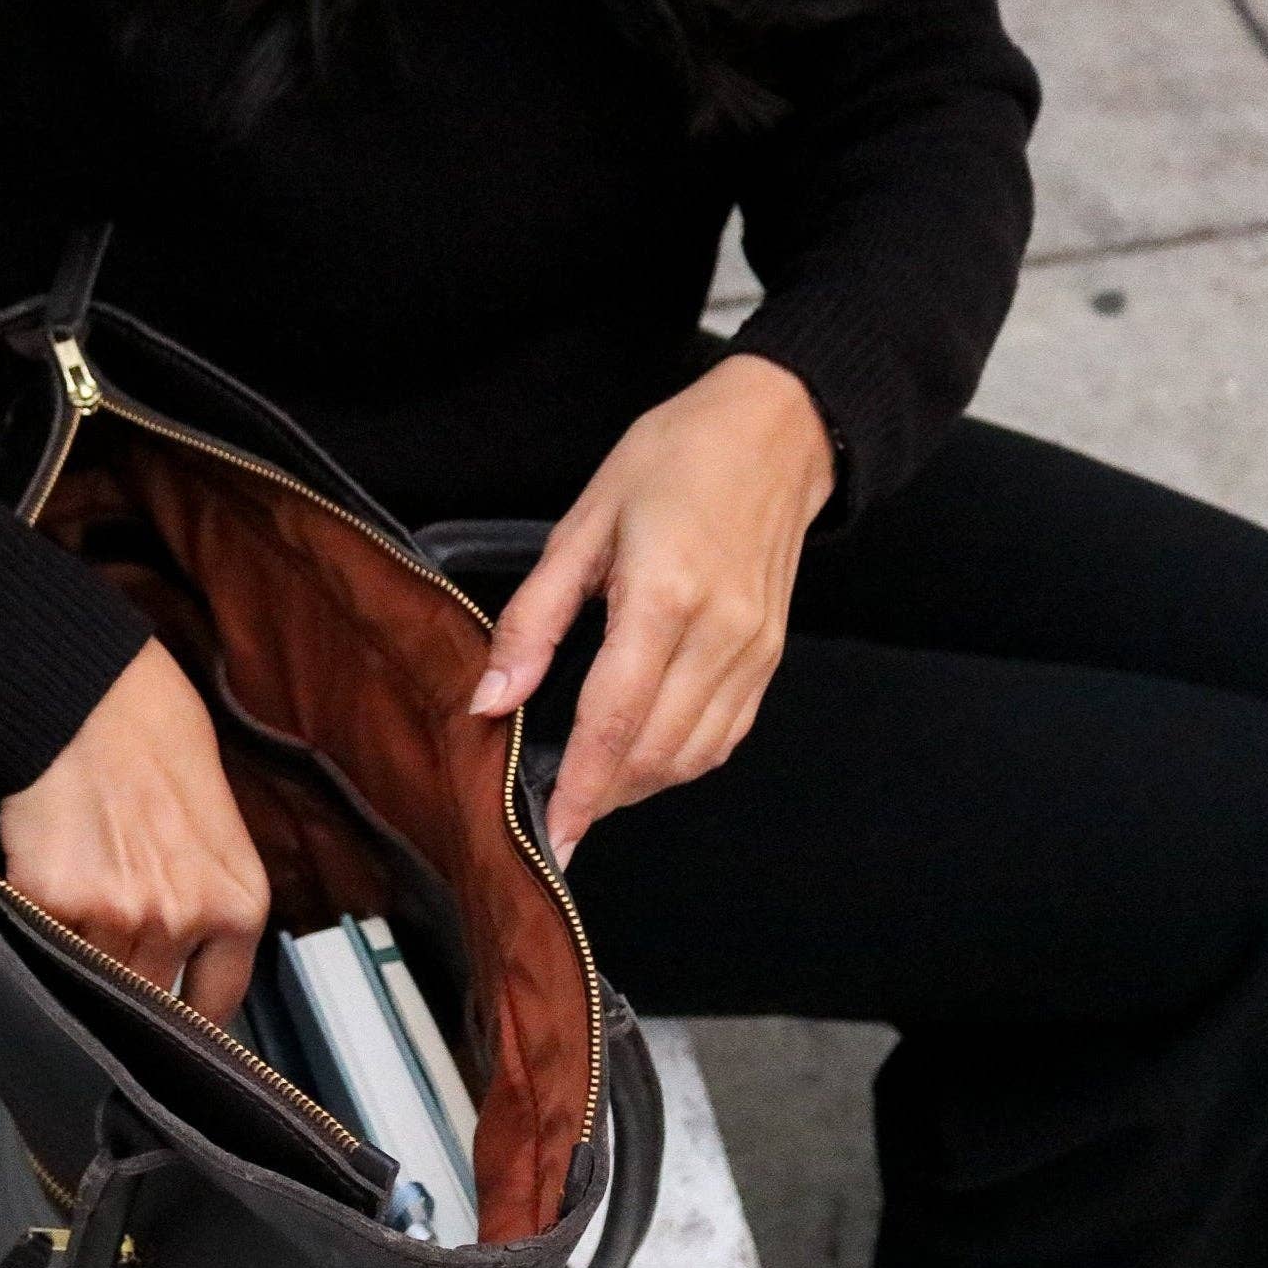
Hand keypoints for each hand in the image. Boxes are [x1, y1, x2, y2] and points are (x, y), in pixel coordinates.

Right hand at [0, 639, 269, 1024]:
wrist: (84, 691)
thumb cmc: (151, 734)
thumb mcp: (218, 826)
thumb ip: (208, 897)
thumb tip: (185, 955)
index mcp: (240, 903)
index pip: (216, 1004)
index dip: (186, 1017)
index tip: (168, 1018)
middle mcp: (186, 918)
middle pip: (148, 999)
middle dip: (126, 981)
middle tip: (105, 943)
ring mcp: (118, 916)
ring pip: (88, 979)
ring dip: (74, 955)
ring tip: (71, 901)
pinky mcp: (52, 904)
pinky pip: (37, 946)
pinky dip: (30, 927)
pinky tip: (41, 882)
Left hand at [468, 353, 834, 865]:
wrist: (775, 433)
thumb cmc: (674, 461)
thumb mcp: (581, 525)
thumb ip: (532, 619)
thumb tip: (492, 699)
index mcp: (663, 595)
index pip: (614, 719)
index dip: (582, 788)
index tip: (555, 835)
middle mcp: (717, 633)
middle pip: (655, 752)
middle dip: (604, 797)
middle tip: (559, 816)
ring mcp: (752, 650)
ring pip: (694, 755)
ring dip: (640, 786)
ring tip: (594, 791)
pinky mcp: (769, 657)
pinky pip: (725, 736)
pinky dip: (681, 761)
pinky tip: (643, 757)